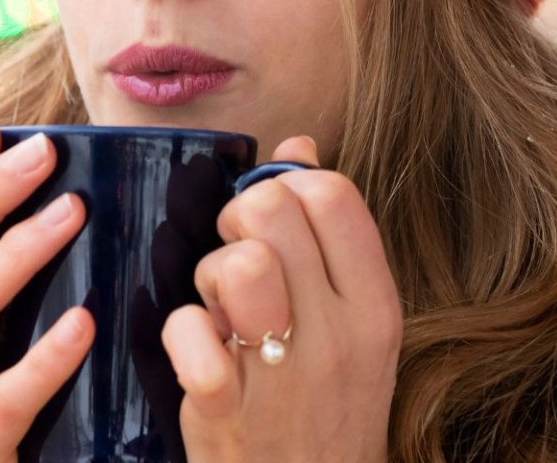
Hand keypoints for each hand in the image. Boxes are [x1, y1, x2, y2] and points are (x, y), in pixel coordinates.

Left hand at [161, 137, 402, 462]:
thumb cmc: (327, 407)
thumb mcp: (353, 326)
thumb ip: (330, 235)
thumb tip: (298, 146)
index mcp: (376, 306)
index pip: (333, 194)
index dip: (287, 188)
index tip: (274, 224)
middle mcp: (340, 336)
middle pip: (274, 212)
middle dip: (237, 220)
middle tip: (234, 258)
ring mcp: (285, 376)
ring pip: (239, 264)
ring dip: (210, 273)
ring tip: (217, 304)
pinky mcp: (227, 411)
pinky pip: (190, 332)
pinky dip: (180, 331)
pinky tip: (195, 350)